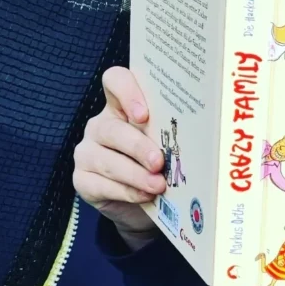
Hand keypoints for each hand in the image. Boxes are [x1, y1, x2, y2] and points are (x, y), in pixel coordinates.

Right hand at [72, 67, 163, 249]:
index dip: (127, 92)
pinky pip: (101, 184)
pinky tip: (144, 196)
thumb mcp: (168, 145)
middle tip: (159, 162)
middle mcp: (101, 126)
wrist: (143, 204)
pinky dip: (126, 192)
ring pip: (106, 160)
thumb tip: (201, 137)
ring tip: (158, 185)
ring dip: (135, 175)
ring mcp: (88, 152)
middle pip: (112, 128)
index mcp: (122, 107)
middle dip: (138, 147)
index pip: (115, 80)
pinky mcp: (82, 180)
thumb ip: (173, 135)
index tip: (144, 114)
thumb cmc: (160, 166)